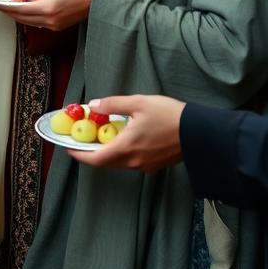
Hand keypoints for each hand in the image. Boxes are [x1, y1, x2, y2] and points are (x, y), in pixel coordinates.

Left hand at [0, 0, 94, 29]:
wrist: (99, 2)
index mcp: (48, 8)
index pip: (19, 9)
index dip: (3, 6)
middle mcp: (48, 21)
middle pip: (20, 18)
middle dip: (5, 10)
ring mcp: (52, 26)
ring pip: (27, 22)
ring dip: (15, 14)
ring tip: (3, 4)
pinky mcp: (56, 27)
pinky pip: (35, 23)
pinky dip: (25, 16)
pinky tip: (20, 7)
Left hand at [67, 95, 184, 171]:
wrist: (198, 132)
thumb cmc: (168, 115)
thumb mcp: (138, 103)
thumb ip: (113, 104)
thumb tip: (93, 105)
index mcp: (126, 148)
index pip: (96, 159)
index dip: (79, 155)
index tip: (68, 148)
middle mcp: (133, 161)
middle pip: (106, 162)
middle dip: (91, 153)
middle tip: (83, 139)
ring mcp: (145, 165)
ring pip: (119, 162)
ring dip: (107, 152)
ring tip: (100, 136)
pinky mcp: (155, 164)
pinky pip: (131, 161)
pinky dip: (121, 152)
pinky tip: (122, 138)